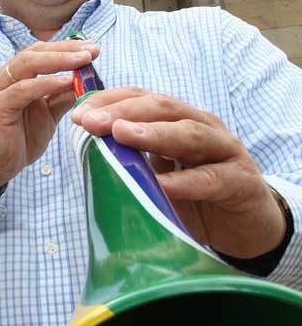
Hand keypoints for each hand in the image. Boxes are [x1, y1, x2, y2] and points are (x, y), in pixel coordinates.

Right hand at [0, 39, 98, 200]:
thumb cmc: (18, 140)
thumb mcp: (47, 116)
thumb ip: (61, 98)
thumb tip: (85, 83)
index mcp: (15, 76)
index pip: (41, 51)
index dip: (67, 47)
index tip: (93, 49)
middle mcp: (4, 77)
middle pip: (35, 52)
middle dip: (66, 49)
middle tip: (92, 50)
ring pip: (28, 64)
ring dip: (58, 60)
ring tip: (82, 60)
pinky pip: (23, 90)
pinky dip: (45, 84)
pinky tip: (66, 82)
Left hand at [71, 88, 286, 259]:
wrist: (247, 226)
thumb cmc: (197, 197)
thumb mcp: (160, 174)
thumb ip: (133, 159)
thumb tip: (86, 150)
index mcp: (179, 120)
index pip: (142, 98)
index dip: (109, 101)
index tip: (78, 113)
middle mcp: (203, 127)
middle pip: (162, 108)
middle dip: (123, 112)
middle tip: (90, 121)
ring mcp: (225, 151)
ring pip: (188, 134)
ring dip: (153, 133)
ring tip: (121, 135)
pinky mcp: (241, 182)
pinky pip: (211, 178)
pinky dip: (186, 182)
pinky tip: (163, 185)